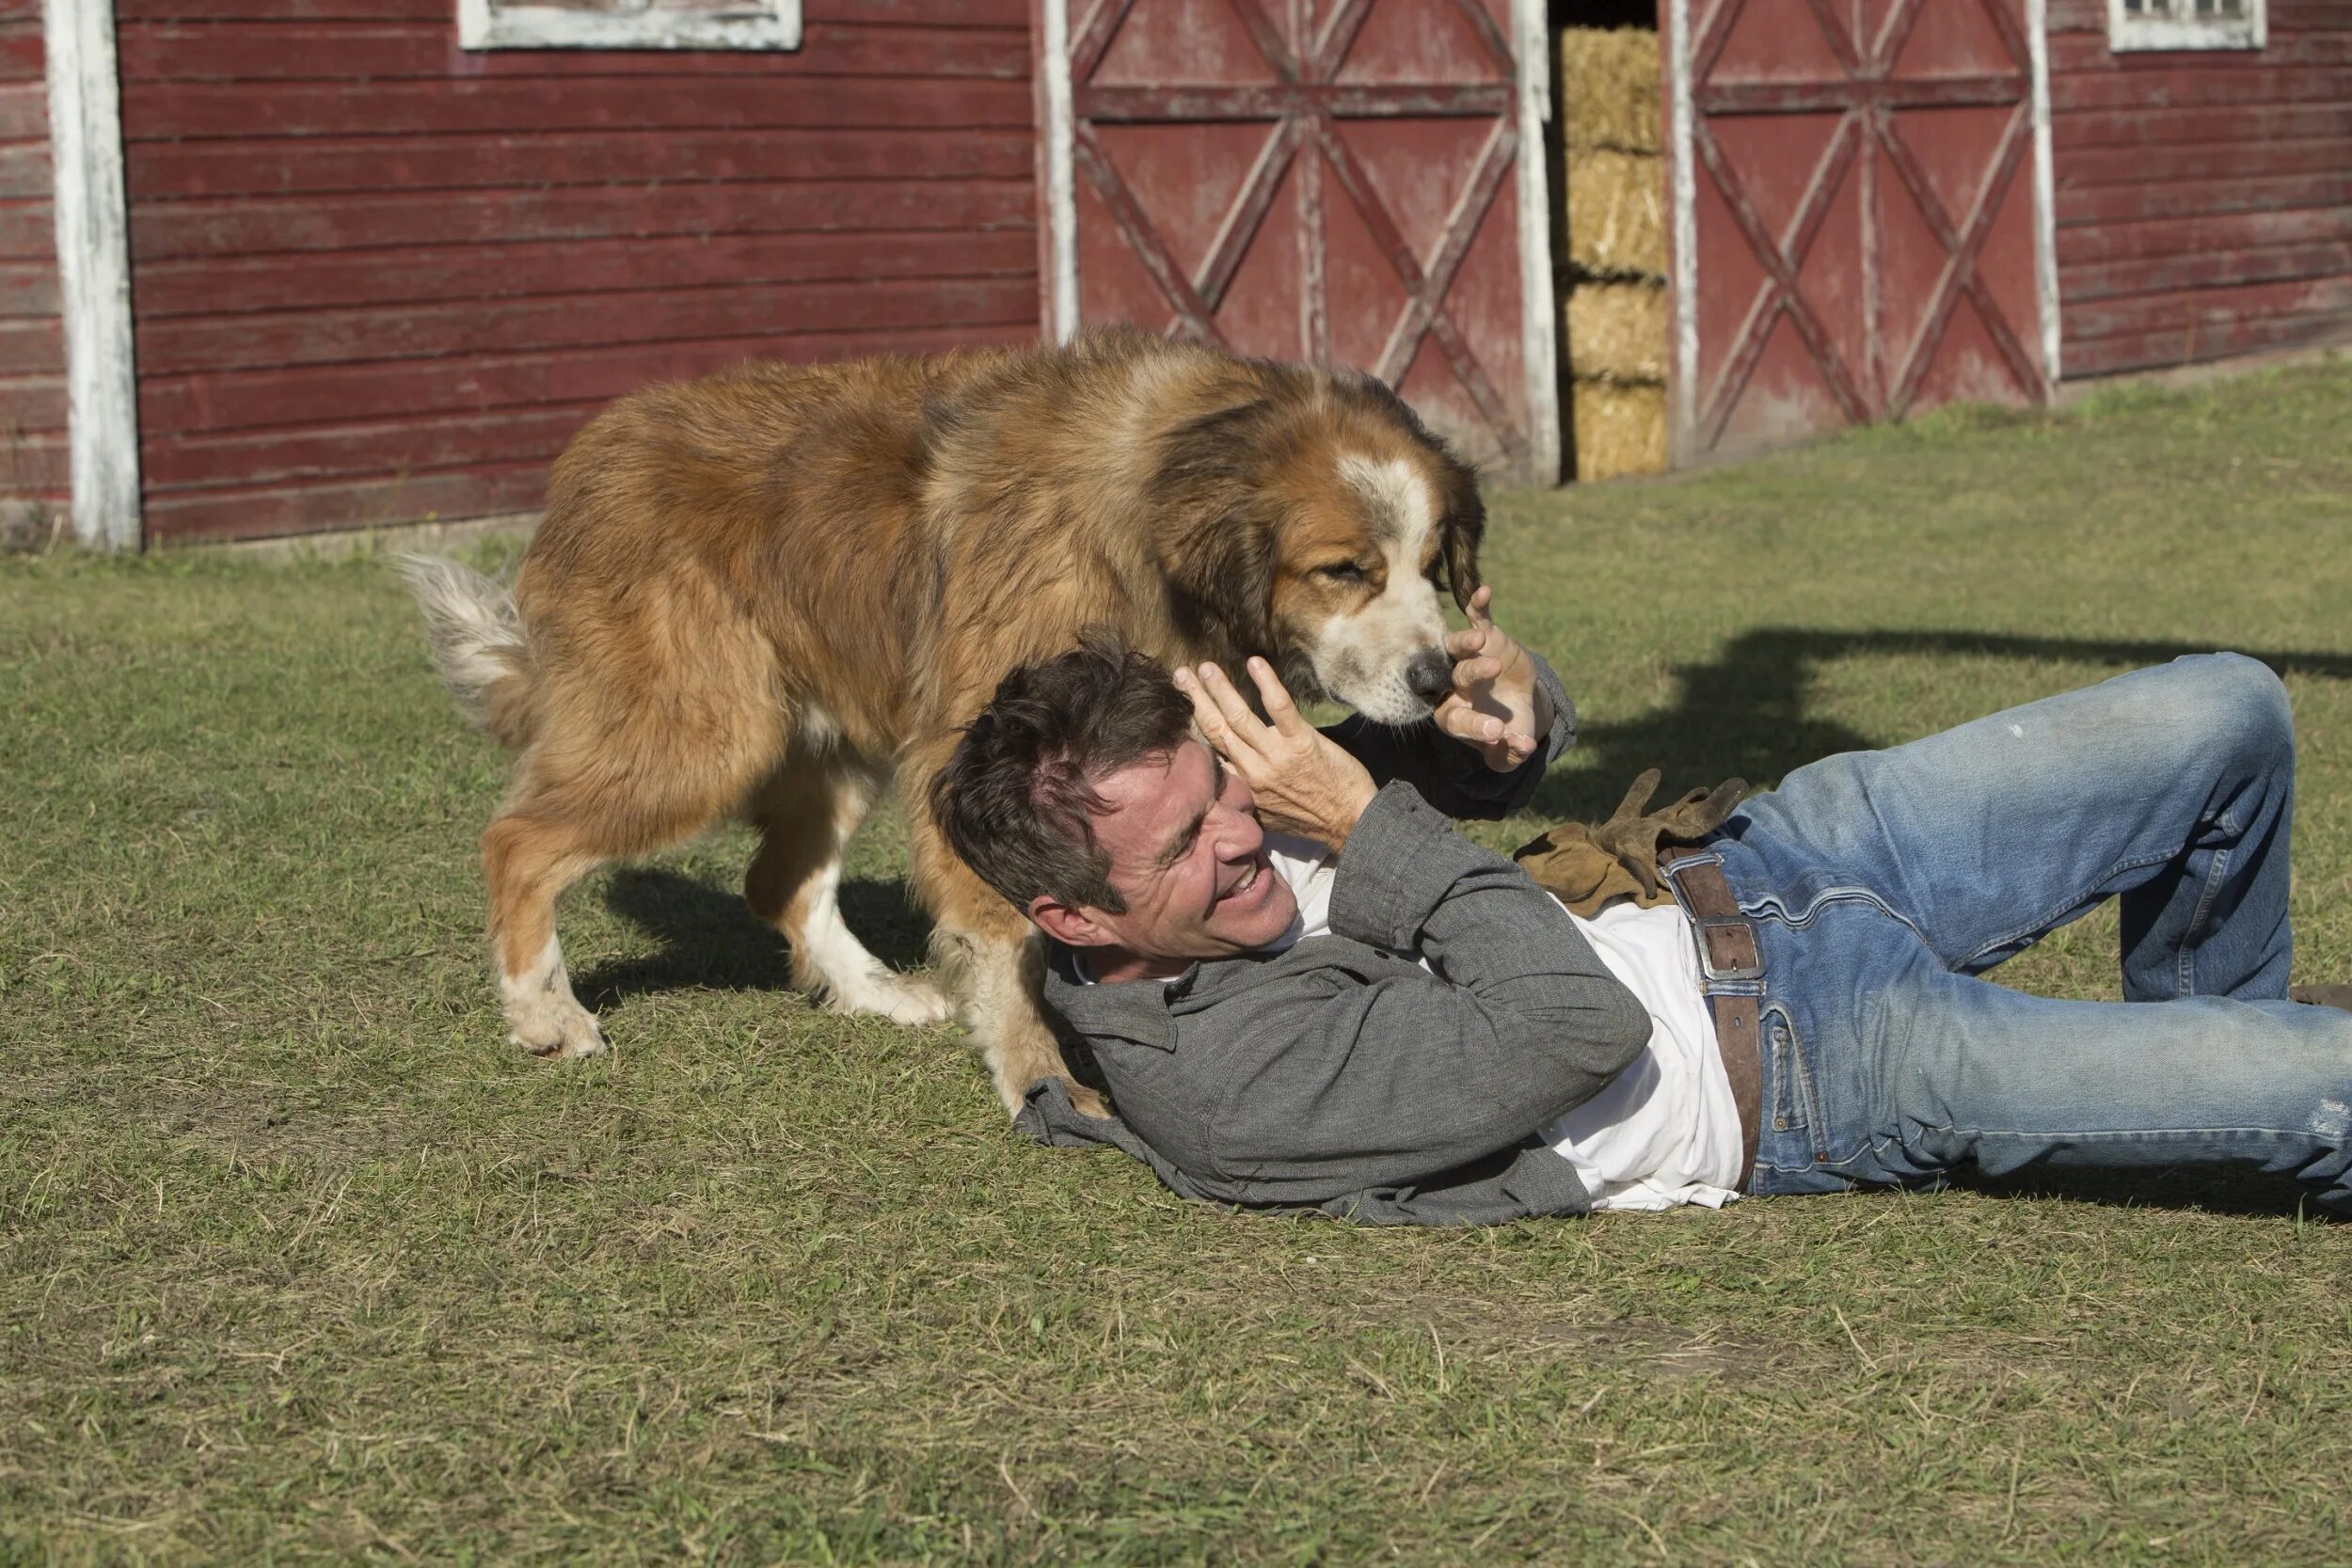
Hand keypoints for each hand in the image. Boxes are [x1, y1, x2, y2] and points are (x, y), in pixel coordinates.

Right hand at [1172, 657, 1377, 848]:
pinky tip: (1254, 663)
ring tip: (1205, 667)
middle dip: (1195, 699)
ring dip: (1219, 689)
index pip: (1208, 753)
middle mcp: (1252, 771)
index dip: (1191, 726)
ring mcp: (1276, 756)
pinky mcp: (1301, 742)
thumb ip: (1244, 794)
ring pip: (1238, 717)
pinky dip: (1266, 683)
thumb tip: (1225, 779)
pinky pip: (1279, 708)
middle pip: (1215, 729)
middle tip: (1181, 674)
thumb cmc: (1310, 820)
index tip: (1179, 706)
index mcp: (1242, 787)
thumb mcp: (1265, 816)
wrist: (1349, 822)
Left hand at [1434, 585, 1552, 771]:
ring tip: (1480, 638)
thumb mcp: (1509, 751)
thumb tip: (1524, 747)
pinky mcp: (1485, 637)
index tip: (1498, 731)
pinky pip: (1477, 619)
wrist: (1517, 704)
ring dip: (1467, 641)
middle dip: (1473, 673)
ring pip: (1459, 648)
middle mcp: (1455, 686)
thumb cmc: (1508, 730)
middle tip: (1491, 670)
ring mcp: (1467, 658)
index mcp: (1454, 717)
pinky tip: (1484, 591)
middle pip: (1457, 678)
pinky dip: (1478, 606)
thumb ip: (1511, 754)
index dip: (1476, 726)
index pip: (1458, 721)